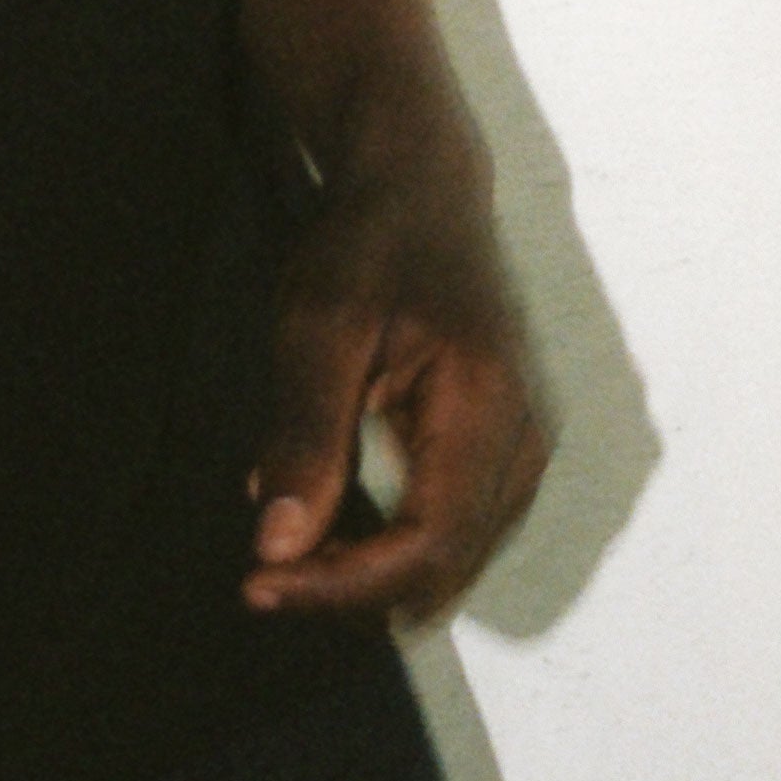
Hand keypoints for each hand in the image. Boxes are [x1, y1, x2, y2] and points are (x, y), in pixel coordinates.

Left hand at [242, 155, 548, 629]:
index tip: (260, 583)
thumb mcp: (318, 323)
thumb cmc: (370, 245)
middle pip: (444, 568)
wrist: (420, 190)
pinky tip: (325, 529)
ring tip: (285, 557)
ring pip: (451, 561)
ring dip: (369, 577)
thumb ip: (303, 433)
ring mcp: (518, 451)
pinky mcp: (499, 451)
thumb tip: (278, 544)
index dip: (344, 585)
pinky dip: (388, 550)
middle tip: (259, 577)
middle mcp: (520, 443)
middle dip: (350, 590)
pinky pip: (451, 532)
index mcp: (485, 409)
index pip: (428, 545)